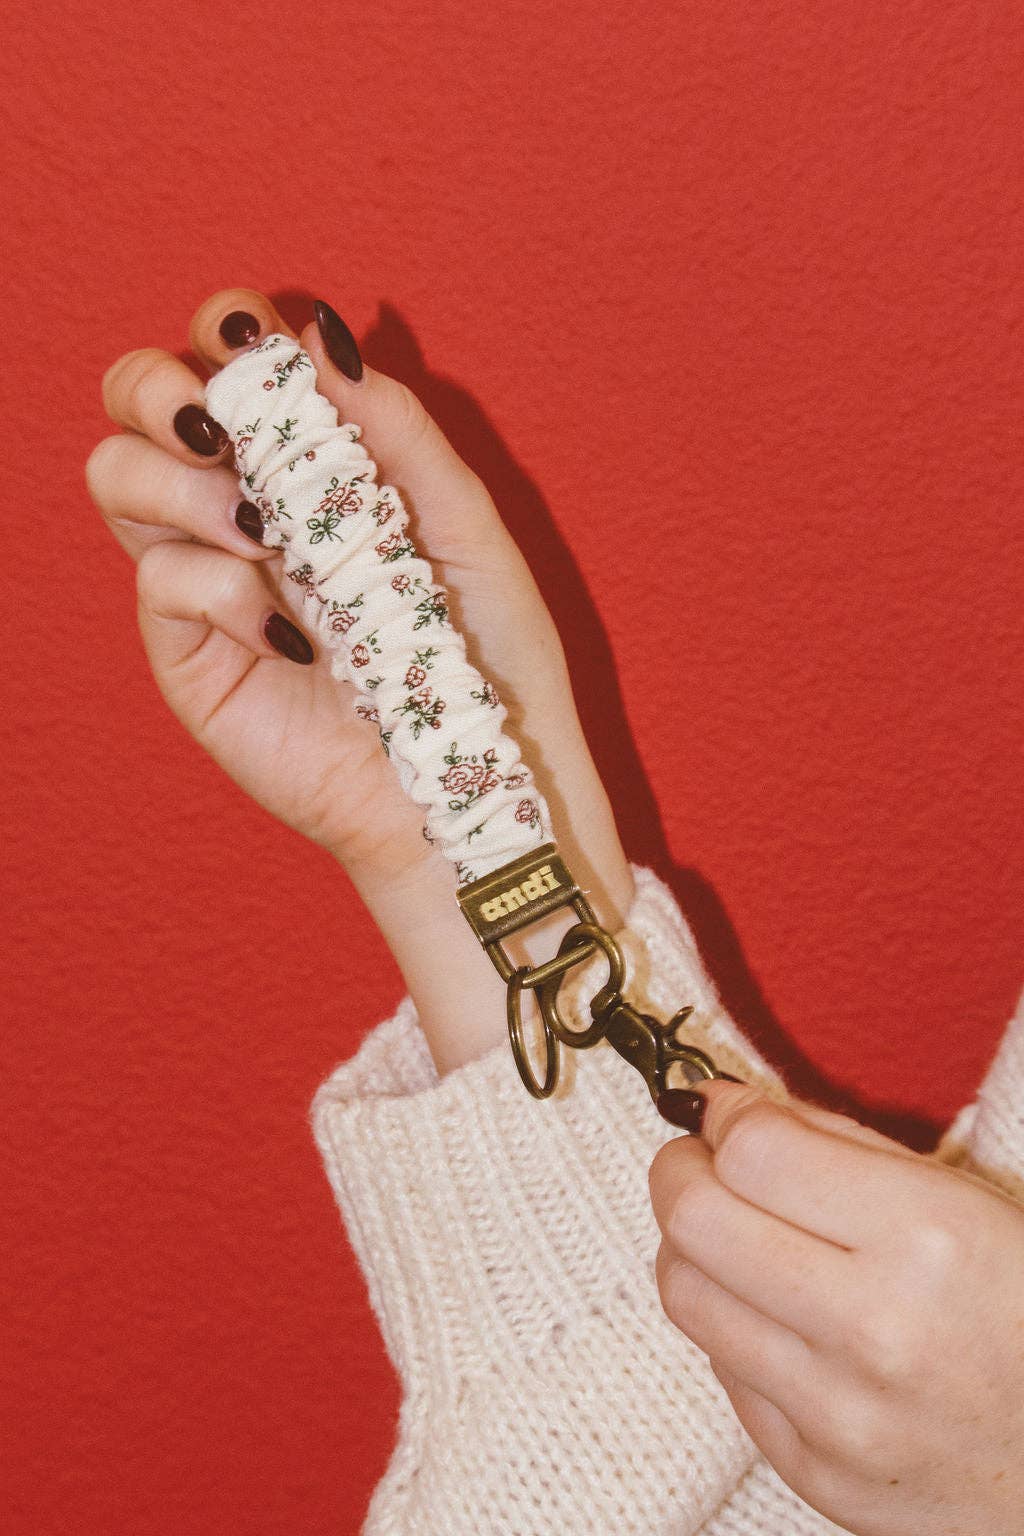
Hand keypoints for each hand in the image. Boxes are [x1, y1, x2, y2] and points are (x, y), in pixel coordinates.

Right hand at [87, 290, 634, 1067]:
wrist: (471, 785)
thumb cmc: (483, 657)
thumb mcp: (464, 525)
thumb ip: (399, 431)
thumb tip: (322, 336)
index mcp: (310, 464)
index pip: (228, 362)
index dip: (224, 329)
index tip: (261, 345)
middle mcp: (243, 506)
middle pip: (134, 398)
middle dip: (158, 384)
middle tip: (221, 425)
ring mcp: (208, 579)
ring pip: (113, 476)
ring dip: (178, 480)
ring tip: (263, 530)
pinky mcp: (190, 656)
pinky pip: (161, 582)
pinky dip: (224, 589)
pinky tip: (293, 633)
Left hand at [649, 1081, 1023, 1535]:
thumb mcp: (963, 1202)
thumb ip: (839, 1144)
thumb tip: (726, 1109)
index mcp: (926, 1240)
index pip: (755, 1152)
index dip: (723, 1116)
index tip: (722, 1112)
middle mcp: (875, 1330)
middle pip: (695, 1221)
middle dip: (680, 1171)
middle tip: (698, 1161)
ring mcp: (838, 1414)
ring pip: (686, 1295)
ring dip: (691, 1248)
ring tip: (731, 1233)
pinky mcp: (815, 1473)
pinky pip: (723, 1371)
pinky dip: (733, 1327)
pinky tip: (778, 1313)